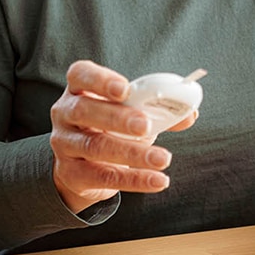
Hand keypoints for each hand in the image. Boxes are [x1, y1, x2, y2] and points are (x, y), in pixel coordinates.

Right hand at [49, 60, 196, 213]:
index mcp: (79, 88)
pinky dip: (134, 179)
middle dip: (118, 117)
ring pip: (95, 146)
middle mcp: (65, 112)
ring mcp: (64, 144)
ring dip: (132, 153)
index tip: (125, 88)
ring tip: (163, 158)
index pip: (81, 74)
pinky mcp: (71, 173)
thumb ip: (159, 110)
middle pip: (84, 110)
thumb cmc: (111, 127)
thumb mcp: (132, 112)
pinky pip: (103, 177)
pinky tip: (158, 180)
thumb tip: (190, 113)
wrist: (84, 166)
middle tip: (146, 125)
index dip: (101, 80)